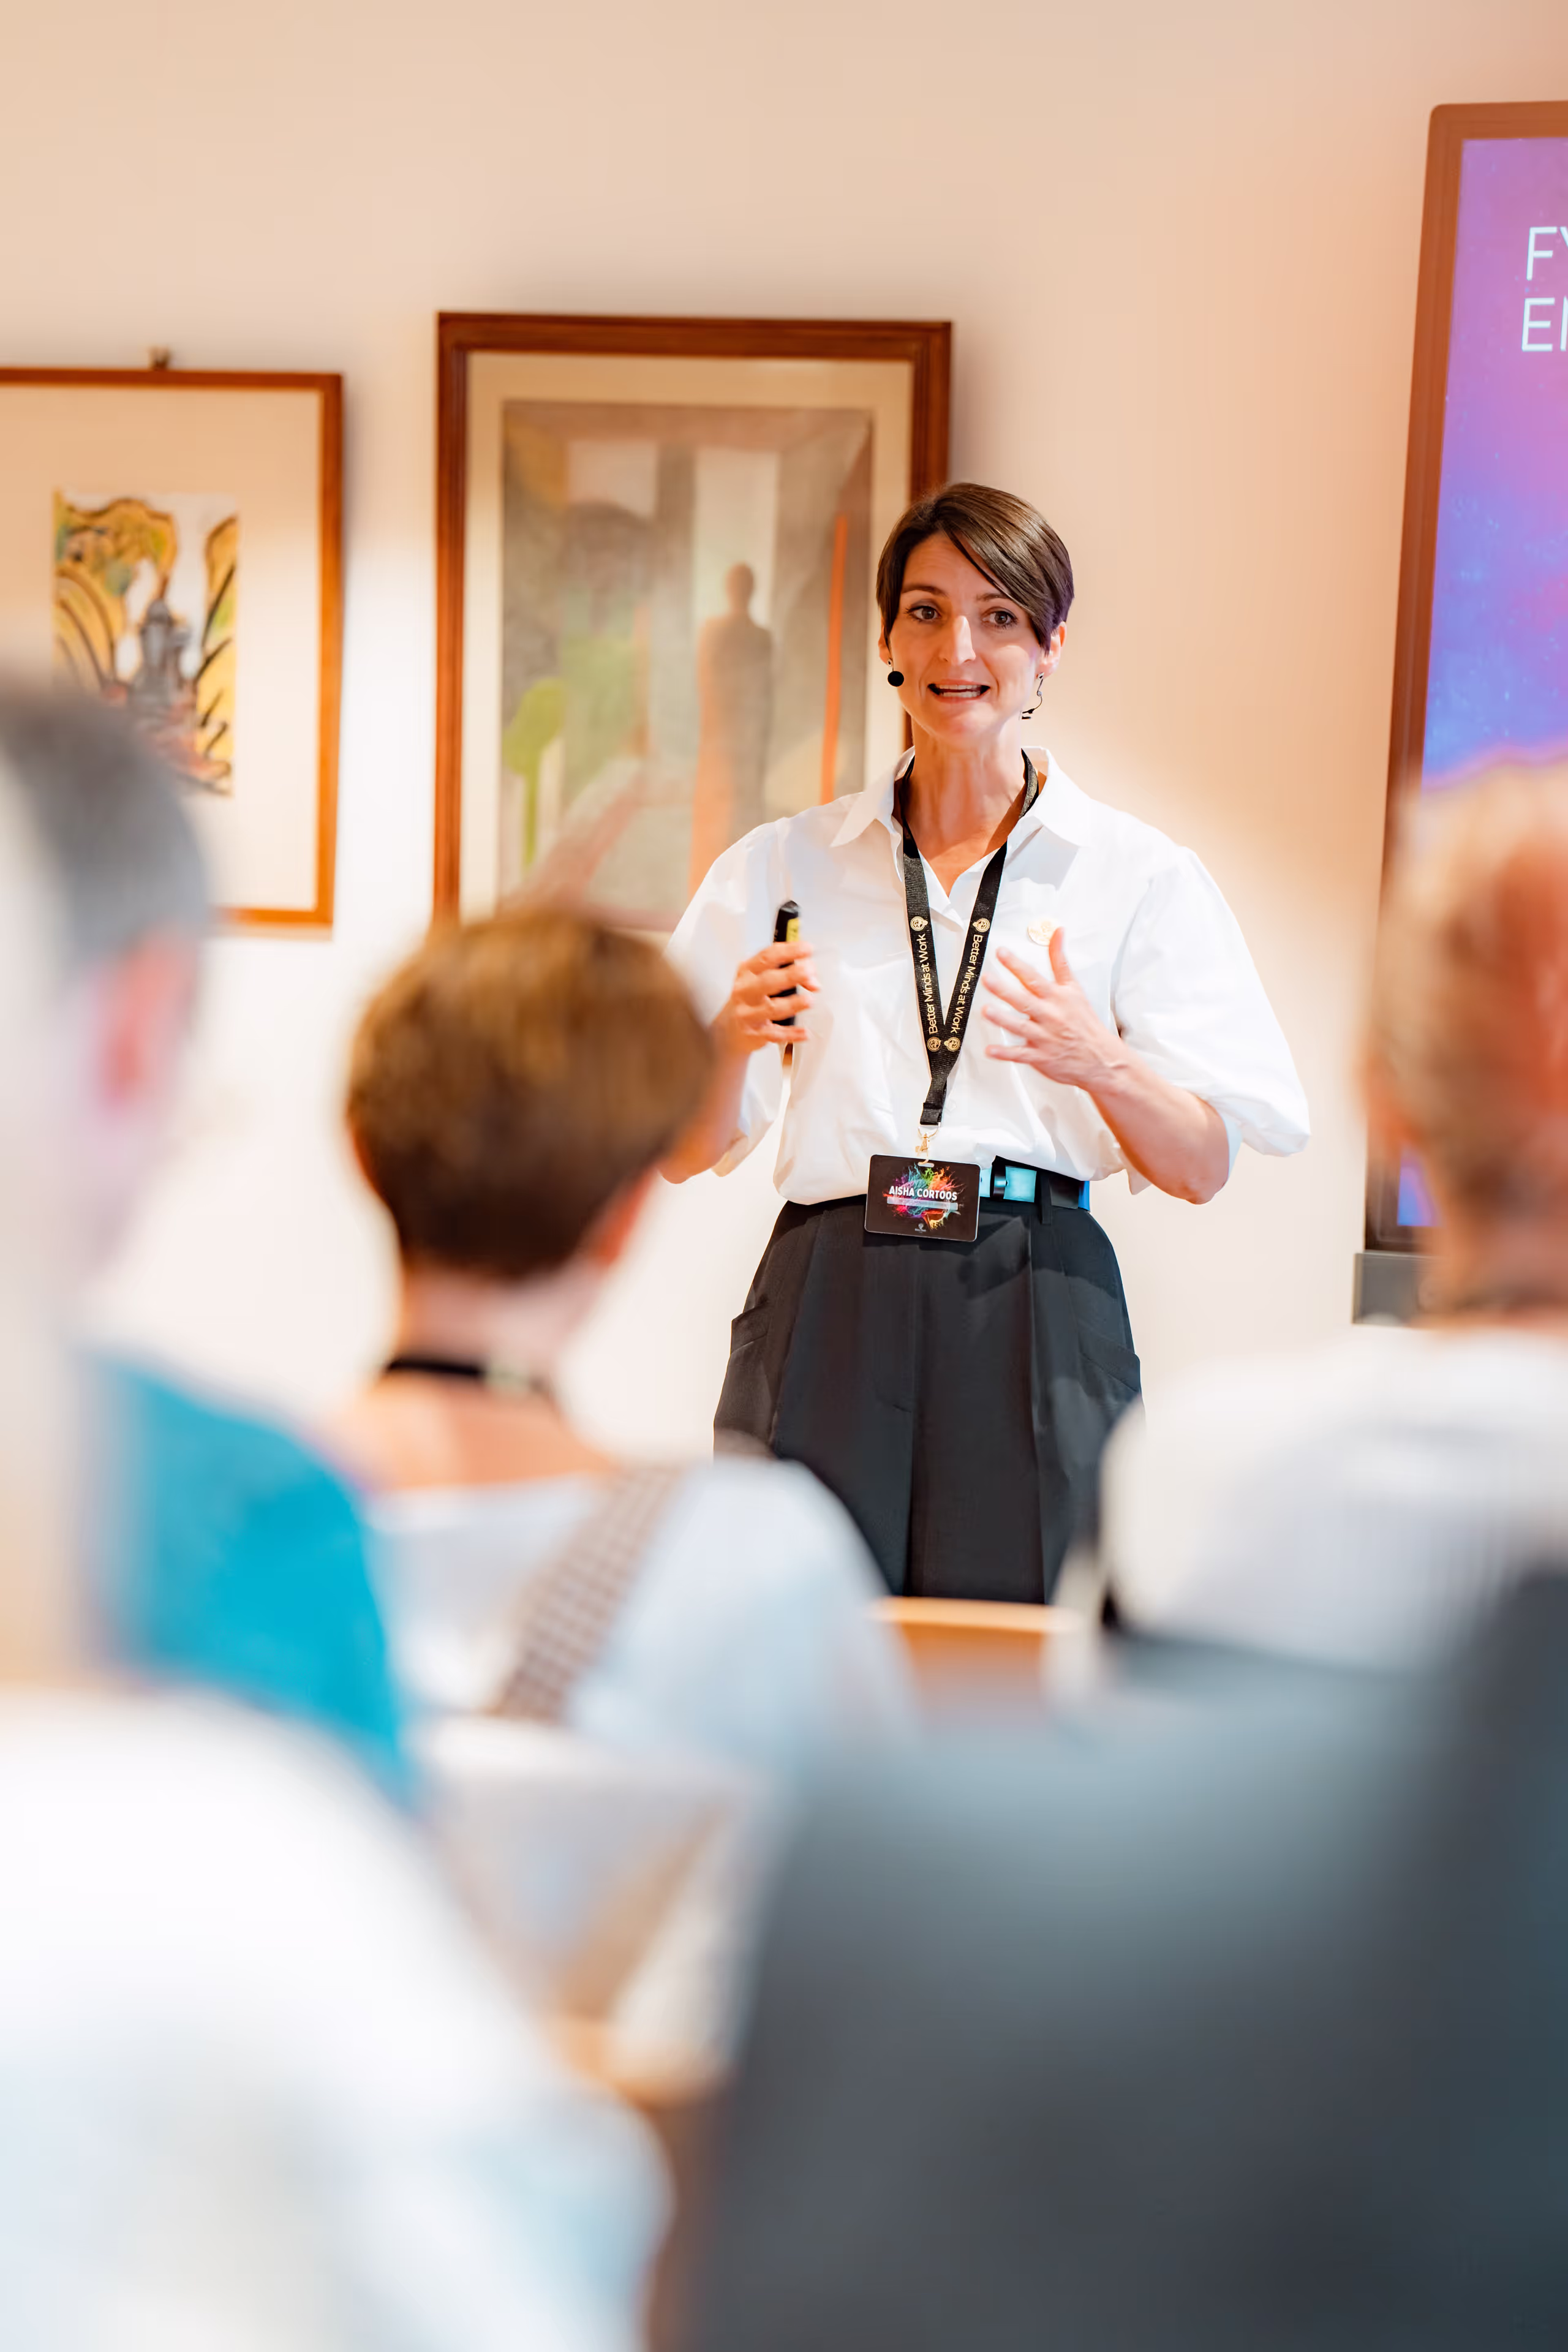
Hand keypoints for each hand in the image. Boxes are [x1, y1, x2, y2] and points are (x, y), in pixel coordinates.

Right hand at [716, 939, 817, 1054]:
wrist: (730, 1029)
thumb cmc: (751, 999)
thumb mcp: (763, 981)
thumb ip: (789, 975)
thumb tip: (814, 981)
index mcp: (747, 972)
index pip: (767, 957)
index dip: (788, 951)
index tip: (807, 948)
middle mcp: (744, 991)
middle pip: (768, 981)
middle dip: (790, 975)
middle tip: (809, 971)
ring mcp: (747, 1013)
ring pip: (771, 1008)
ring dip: (792, 1004)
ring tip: (809, 1000)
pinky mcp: (753, 1034)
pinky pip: (774, 1034)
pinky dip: (791, 1034)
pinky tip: (805, 1032)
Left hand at [982, 936, 1121, 1088]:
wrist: (1101, 1057)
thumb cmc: (1084, 1021)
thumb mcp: (1074, 988)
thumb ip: (1060, 960)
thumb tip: (1057, 931)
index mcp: (1057, 998)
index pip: (1034, 977)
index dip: (1016, 965)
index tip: (1001, 953)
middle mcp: (1050, 1016)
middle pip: (1024, 1000)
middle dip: (1004, 989)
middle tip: (987, 979)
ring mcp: (1044, 1038)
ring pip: (1020, 1027)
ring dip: (1003, 1020)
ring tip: (986, 1011)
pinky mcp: (1041, 1057)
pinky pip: (1020, 1055)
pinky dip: (1006, 1054)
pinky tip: (990, 1050)